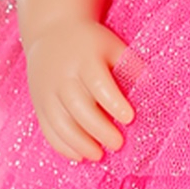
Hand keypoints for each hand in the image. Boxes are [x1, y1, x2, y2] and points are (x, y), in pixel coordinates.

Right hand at [22, 16, 136, 161]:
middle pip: (77, 106)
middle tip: (118, 144)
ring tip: (98, 155)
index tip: (129, 118)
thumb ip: (129, 65)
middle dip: (98, 128)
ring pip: (60, 122)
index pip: (98, 83)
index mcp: (84, 59)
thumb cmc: (91, 44)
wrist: (50, 32)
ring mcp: (46, 91)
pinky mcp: (38, 104)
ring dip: (79, 142)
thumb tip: (151, 86)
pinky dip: (62, 145)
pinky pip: (48, 128)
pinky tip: (79, 156)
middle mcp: (62, 76)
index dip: (113, 102)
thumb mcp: (111, 46)